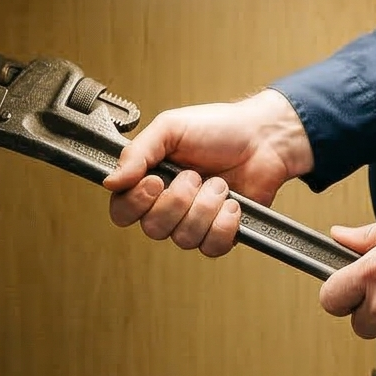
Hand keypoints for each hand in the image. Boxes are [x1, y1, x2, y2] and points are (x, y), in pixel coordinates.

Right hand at [104, 89, 313, 255]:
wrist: (264, 138)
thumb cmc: (218, 129)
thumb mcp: (171, 127)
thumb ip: (138, 152)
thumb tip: (111, 181)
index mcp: (150, 181)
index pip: (122, 211)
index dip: (137, 202)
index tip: (157, 181)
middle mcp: (168, 206)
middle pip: (153, 228)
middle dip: (180, 200)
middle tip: (196, 175)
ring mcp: (194, 222)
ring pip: (184, 239)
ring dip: (206, 207)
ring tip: (220, 184)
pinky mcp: (220, 234)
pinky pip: (211, 247)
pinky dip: (225, 224)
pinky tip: (232, 204)